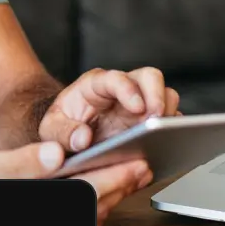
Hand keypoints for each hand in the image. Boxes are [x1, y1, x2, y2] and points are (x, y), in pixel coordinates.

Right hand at [0, 142, 152, 225]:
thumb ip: (22, 162)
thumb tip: (53, 153)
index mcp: (41, 200)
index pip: (85, 192)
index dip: (113, 179)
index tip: (135, 165)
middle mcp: (52, 216)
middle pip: (97, 204)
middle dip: (122, 185)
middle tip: (144, 166)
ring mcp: (56, 223)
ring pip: (94, 213)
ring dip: (116, 194)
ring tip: (134, 174)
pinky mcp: (56, 224)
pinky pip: (85, 216)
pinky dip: (102, 201)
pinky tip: (111, 189)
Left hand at [38, 67, 180, 153]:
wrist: (70, 134)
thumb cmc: (62, 127)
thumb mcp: (51, 130)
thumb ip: (63, 133)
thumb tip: (82, 139)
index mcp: (97, 85)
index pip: (116, 78)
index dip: (129, 90)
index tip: (137, 107)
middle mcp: (123, 89)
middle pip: (150, 78)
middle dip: (158, 96)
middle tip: (158, 120)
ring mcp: (140, 104)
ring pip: (166, 96)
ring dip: (168, 115)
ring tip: (165, 136)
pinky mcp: (150, 121)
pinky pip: (170, 121)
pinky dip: (173, 132)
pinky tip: (168, 148)